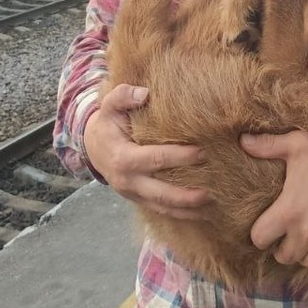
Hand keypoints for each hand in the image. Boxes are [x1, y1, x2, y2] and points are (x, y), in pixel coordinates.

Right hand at [83, 83, 208, 219]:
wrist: (93, 148)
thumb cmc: (108, 124)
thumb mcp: (109, 106)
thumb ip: (123, 95)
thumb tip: (144, 94)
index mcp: (123, 157)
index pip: (155, 159)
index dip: (179, 157)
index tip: (202, 151)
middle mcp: (128, 181)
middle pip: (161, 192)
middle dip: (187, 193)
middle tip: (214, 188)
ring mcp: (133, 194)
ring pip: (163, 207)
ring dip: (188, 210)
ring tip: (213, 206)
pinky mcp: (139, 201)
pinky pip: (162, 211)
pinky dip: (182, 214)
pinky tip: (204, 213)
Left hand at [241, 130, 307, 269]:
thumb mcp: (296, 145)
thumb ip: (267, 146)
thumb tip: (243, 141)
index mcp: (288, 210)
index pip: (260, 239)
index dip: (259, 235)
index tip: (265, 229)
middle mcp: (306, 231)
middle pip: (283, 257)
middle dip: (281, 248)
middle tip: (285, 236)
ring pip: (307, 263)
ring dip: (303, 254)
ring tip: (304, 241)